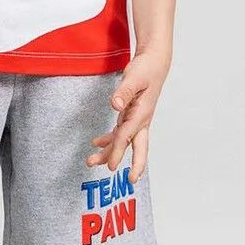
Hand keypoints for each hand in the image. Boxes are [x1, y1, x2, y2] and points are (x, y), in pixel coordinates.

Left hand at [86, 51, 168, 183]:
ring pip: (124, 142)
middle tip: (130, 180)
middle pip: (138, 147)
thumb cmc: (146, 69)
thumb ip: (124, 92)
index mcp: (142, 113)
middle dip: (135, 165)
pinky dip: (109, 140)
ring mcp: (136, 119)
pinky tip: (96, 143)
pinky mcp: (130, 115)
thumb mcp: (134, 77)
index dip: (118, 150)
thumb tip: (115, 106)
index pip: (127, 135)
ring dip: (110, 153)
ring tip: (91, 162)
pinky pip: (120, 133)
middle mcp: (141, 120)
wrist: (154, 63)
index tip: (111, 166)